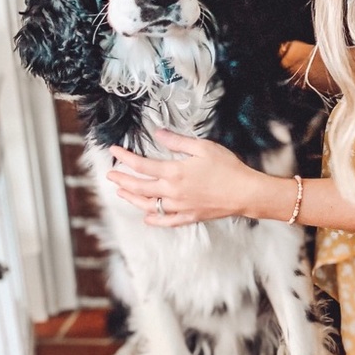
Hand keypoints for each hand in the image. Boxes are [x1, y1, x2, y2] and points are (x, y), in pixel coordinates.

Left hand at [107, 129, 260, 226]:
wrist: (245, 192)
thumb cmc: (227, 168)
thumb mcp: (203, 147)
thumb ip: (177, 142)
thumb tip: (158, 133)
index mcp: (174, 172)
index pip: (141, 165)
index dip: (125, 158)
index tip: (114, 151)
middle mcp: (172, 192)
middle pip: (139, 187)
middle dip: (121, 180)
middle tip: (110, 176)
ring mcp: (179, 207)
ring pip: (148, 205)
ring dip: (132, 198)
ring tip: (121, 193)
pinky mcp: (189, 216)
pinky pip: (166, 221)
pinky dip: (154, 219)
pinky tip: (146, 217)